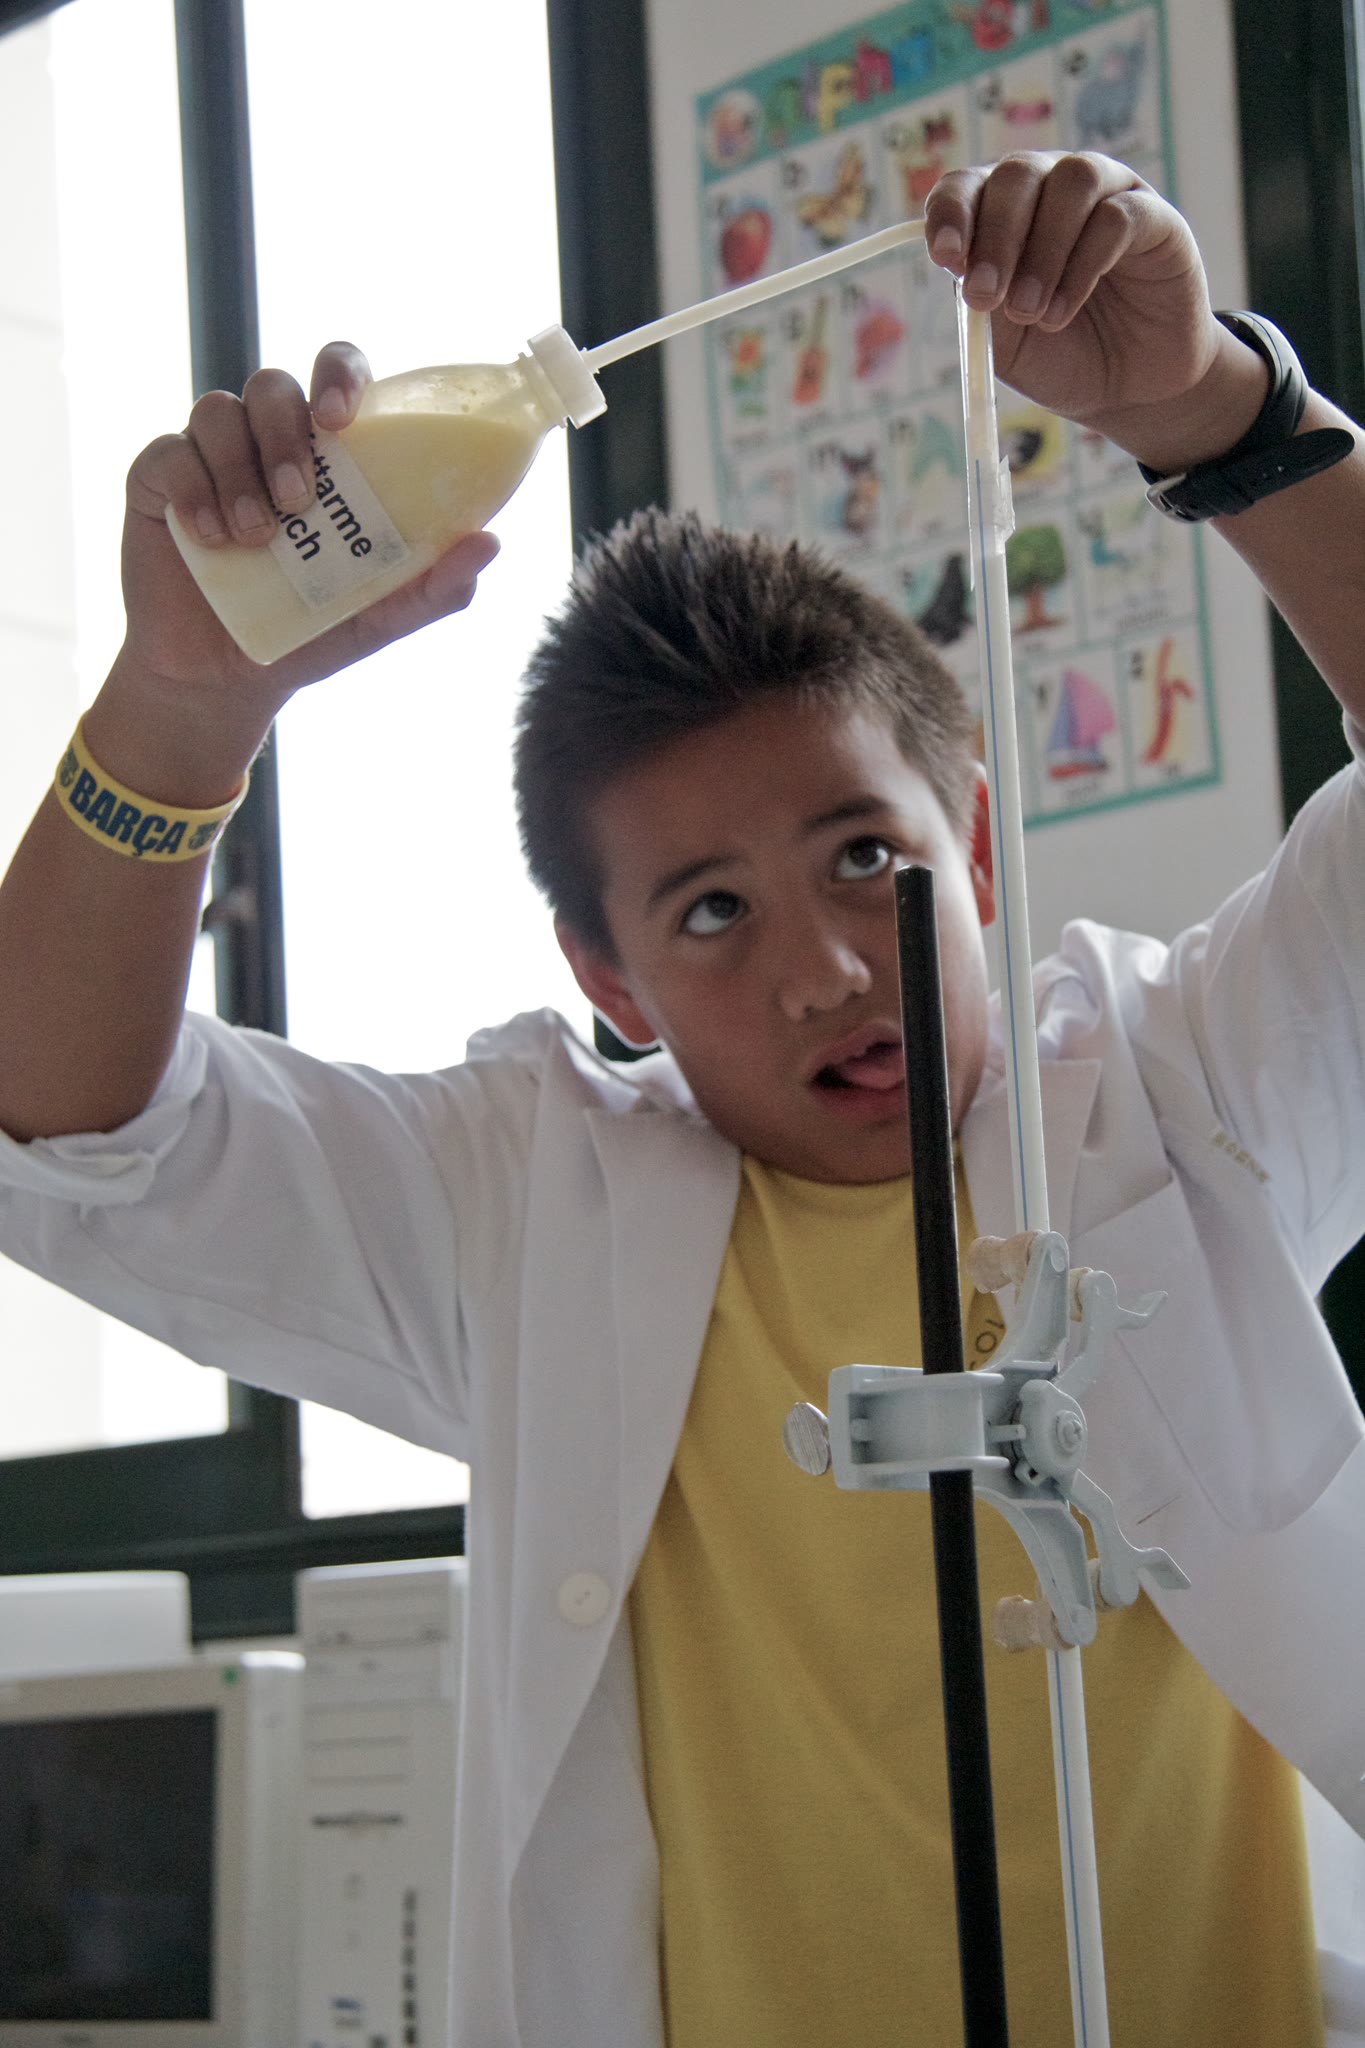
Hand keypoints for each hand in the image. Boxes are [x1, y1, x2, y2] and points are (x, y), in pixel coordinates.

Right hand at [118, 341, 498, 708]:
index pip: (338, 375)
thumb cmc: (310, 635)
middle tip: (301, 500)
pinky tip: (212, 540)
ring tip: (258, 536)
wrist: (226, 681)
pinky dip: (195, 491)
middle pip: (274, 383)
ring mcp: (210, 456)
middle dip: (287, 433)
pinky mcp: (158, 481)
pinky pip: (170, 454)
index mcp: (328, 455)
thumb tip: (491, 542)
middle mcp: (267, 441)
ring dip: (242, 469)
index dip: (341, 375)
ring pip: (219, 412)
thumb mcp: (378, 620)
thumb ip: (433, 587)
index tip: (342, 416)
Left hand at [923, 153, 1266, 467]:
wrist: (1128, 388)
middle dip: (995, 237)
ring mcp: (1108, 194)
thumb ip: (980, 304)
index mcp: (1007, 212)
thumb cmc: (1061, 356)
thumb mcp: (1005, 342)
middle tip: (985, 296)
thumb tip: (961, 271)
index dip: (951, 213)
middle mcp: (1054, 189)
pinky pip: (1116, 216)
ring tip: (1031, 312)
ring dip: (1042, 250)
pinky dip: (1082, 264)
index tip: (946, 260)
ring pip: (1071, 181)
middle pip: (1017, 174)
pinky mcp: (1154, 216)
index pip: (968, 186)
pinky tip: (1063, 311)